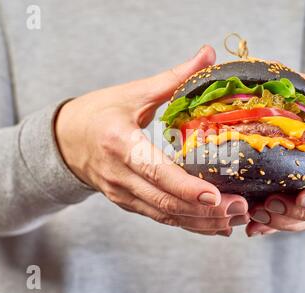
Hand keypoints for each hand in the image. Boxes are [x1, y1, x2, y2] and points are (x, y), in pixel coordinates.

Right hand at [55, 45, 249, 235]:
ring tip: (235, 219)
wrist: (64, 140)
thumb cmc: (97, 113)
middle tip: (241, 209)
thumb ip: (173, 78)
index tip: (215, 196)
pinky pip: (160, 217)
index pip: (154, 170)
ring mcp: (121, 193)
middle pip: (164, 201)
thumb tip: (208, 55)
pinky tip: (213, 225)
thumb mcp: (132, 93)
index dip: (185, 186)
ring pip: (165, 215)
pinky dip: (187, 223)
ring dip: (201, 222)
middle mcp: (119, 174)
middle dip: (204, 211)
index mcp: (119, 143)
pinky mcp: (126, 202)